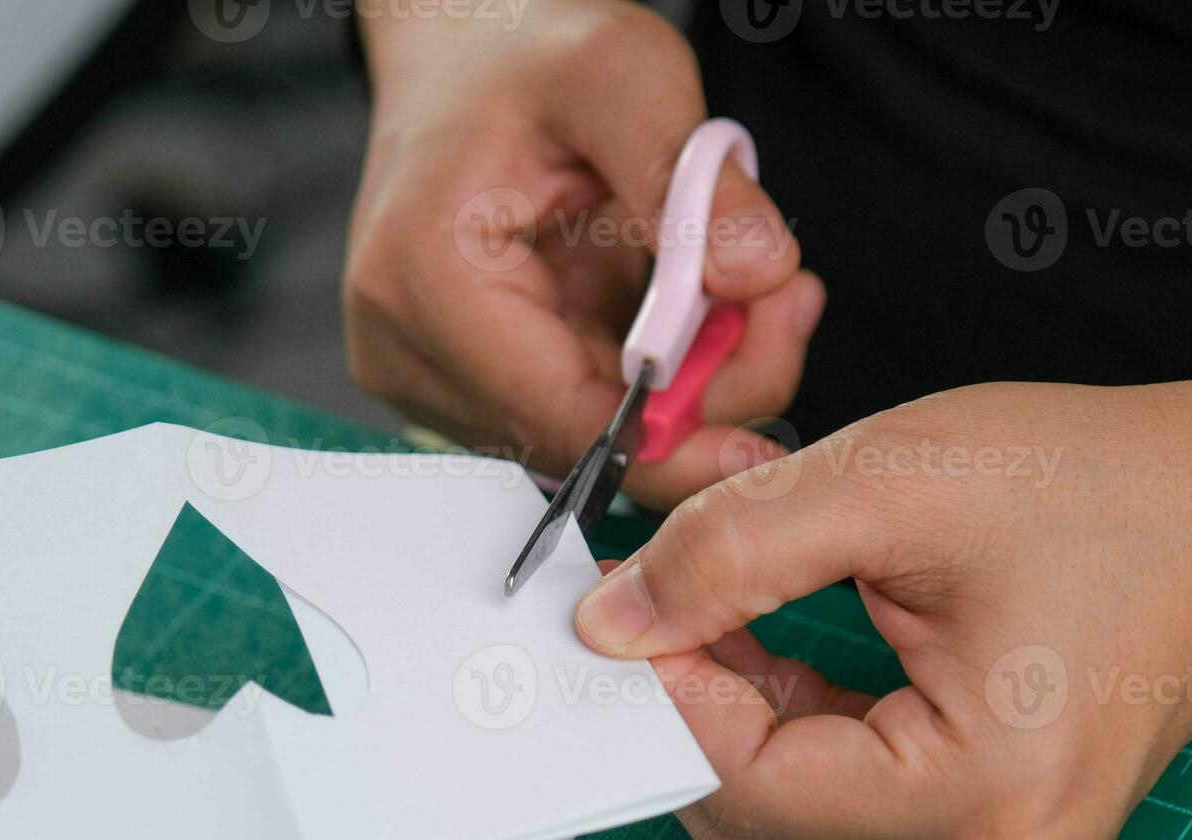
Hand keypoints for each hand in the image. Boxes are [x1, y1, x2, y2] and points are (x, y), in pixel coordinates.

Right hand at [344, 0, 821, 509]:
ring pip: (586, 432)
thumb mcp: (624, 75)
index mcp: (427, 276)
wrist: (458, 44)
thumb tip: (760, 275)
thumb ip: (694, 181)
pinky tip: (697, 307)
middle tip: (783, 307)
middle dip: (699, 396)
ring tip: (745, 291)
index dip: (671, 442)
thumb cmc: (520, 46)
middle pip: (580, 435)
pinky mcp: (461, 373)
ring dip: (683, 384)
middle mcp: (408, 342)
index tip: (761, 444)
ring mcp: (428, 365)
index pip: (560, 415)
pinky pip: (577, 406)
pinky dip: (651, 374)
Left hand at [577, 377, 1191, 839]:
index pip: (745, 785)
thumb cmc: (1099, 485)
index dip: (661, 691)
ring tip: (713, 614)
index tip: (619, 608)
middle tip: (652, 609)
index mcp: (985, 790)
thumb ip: (732, 551)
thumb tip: (614, 624)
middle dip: (683, 716)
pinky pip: (834, 802)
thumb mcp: (889, 482)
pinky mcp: (988, 823)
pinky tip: (764, 648)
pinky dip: (779, 729)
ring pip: (784, 821)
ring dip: (727, 722)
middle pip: (754, 826)